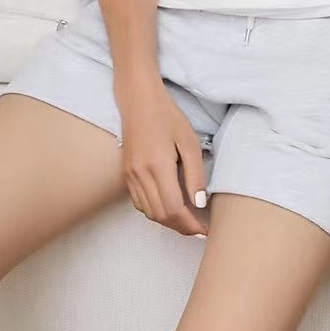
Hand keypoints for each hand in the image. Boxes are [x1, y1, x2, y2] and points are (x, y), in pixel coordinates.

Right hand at [119, 79, 209, 235]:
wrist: (139, 101)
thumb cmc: (167, 116)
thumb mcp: (189, 142)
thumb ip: (195, 174)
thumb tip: (199, 204)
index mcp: (158, 166)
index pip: (174, 208)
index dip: (190, 224)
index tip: (204, 230)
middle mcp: (140, 175)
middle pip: (161, 215)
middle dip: (181, 227)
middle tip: (198, 229)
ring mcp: (130, 176)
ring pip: (149, 212)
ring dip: (168, 222)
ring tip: (186, 221)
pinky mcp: (126, 174)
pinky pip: (139, 203)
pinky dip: (154, 212)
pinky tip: (167, 207)